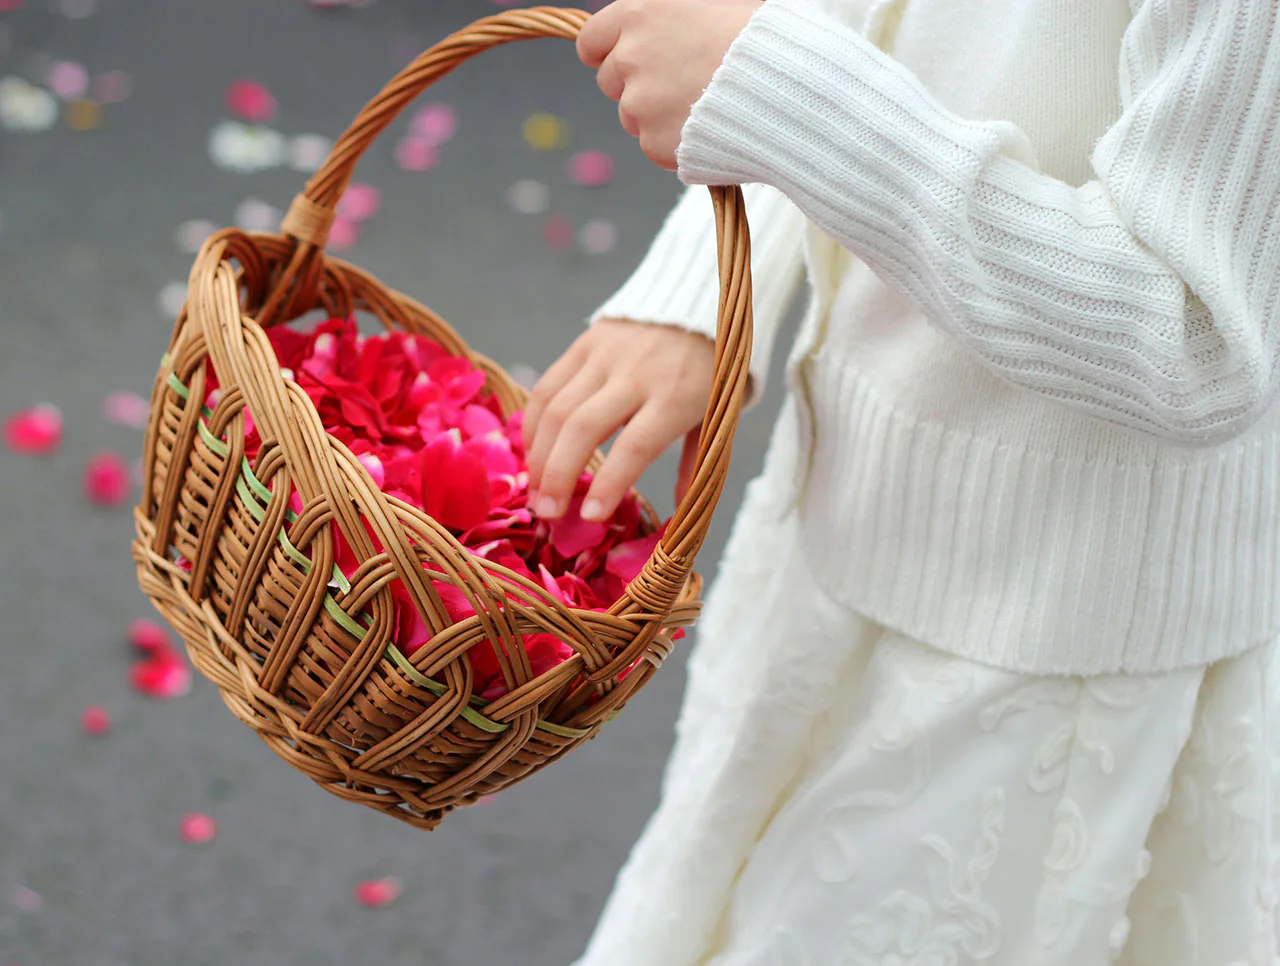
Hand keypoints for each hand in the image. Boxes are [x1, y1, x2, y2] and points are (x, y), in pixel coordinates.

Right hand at [523, 319, 715, 520]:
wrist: (704, 298)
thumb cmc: (714, 369)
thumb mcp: (719, 416)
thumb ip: (697, 464)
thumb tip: (680, 516)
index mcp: (677, 397)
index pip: (635, 446)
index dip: (609, 484)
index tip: (591, 517)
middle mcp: (637, 374)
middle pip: (582, 428)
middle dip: (558, 477)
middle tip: (548, 514)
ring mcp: (606, 355)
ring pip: (556, 408)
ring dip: (538, 456)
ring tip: (536, 492)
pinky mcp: (585, 342)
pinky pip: (547, 386)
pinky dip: (533, 424)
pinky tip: (532, 452)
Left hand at [578, 0, 763, 170]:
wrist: (786, 87)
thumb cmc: (758, 37)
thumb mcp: (709, 3)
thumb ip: (666, 17)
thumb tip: (654, 27)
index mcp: (640, 14)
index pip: (591, 41)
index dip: (606, 53)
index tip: (622, 59)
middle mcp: (630, 58)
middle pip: (610, 82)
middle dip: (637, 84)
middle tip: (679, 83)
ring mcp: (640, 105)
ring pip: (633, 116)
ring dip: (657, 115)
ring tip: (703, 105)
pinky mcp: (656, 144)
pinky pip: (656, 146)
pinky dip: (676, 143)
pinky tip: (709, 128)